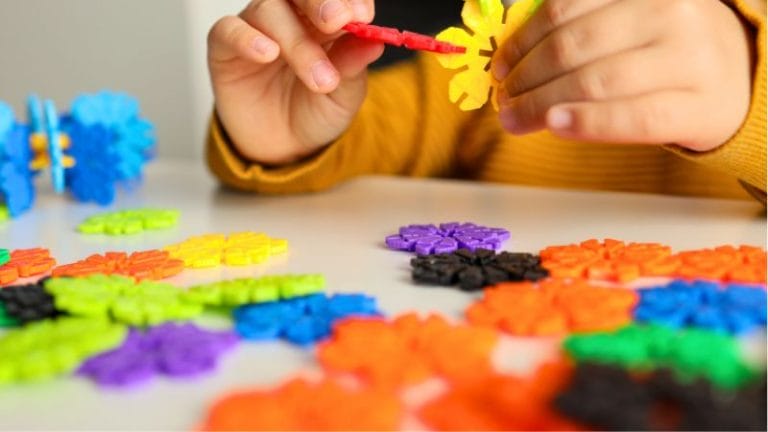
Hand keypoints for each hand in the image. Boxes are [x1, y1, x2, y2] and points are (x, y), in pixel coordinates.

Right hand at [208, 0, 383, 164]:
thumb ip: (353, 67)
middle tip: (338, 21)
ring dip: (297, 41)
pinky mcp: (225, 48)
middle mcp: (289, 17)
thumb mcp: (343, 96)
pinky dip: (246, 38)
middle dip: (321, 2)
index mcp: (324, 21)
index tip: (364, 16)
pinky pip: (228, 30)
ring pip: (270, 12)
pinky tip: (267, 53)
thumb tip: (374, 41)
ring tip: (319, 79)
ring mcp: (256, 29)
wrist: (284, 149)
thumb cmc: (315, 113)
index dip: (350, 0)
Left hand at [491, 0, 753, 150]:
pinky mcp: (698, 107)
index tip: (499, 66)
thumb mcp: (627, 22)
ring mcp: (690, 60)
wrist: (734, 80)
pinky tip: (555, 126)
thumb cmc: (663, 51)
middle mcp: (671, 13)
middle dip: (527, 78)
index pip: (565, 9)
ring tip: (514, 118)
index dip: (523, 41)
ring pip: (597, 82)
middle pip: (576, 48)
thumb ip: (579, 28)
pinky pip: (633, 118)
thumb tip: (509, 58)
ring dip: (542, 104)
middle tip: (503, 99)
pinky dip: (587, 122)